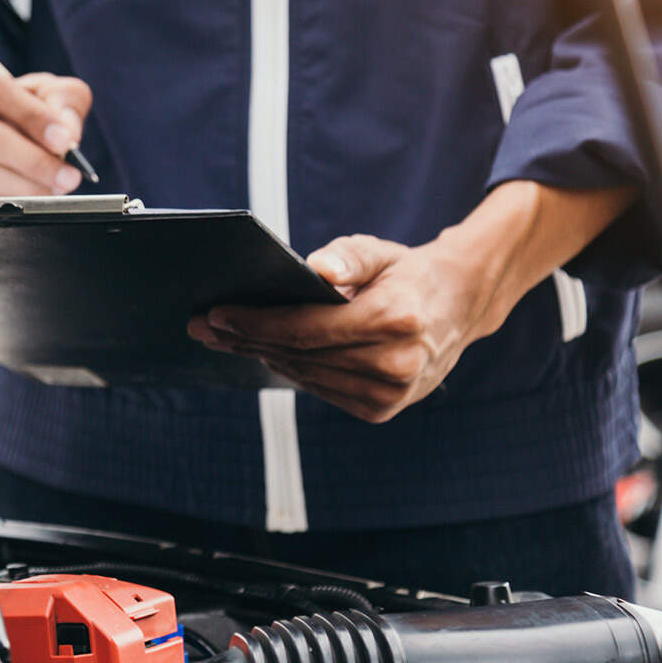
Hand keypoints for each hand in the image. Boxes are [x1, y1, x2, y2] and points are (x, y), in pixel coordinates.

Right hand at [0, 54, 92, 196]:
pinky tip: (27, 200)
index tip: (64, 139)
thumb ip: (61, 98)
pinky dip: (4, 205)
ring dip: (24, 187)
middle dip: (33, 160)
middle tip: (67, 175)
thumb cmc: (7, 109)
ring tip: (54, 188)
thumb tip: (66, 130)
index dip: (32, 115)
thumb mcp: (37, 89)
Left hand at [187, 234, 501, 422]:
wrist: (458, 308)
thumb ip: (349, 256)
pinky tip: (264, 352)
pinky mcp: (381, 410)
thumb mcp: (381, 252)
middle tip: (203, 326)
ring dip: (261, 355)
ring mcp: (389, 395)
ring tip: (224, 337)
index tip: (216, 314)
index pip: (308, 329)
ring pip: (305, 375)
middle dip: (246, 339)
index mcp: (394, 321)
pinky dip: (291, 369)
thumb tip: (318, 269)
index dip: (257, 323)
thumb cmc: (407, 274)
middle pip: (300, 355)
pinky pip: (320, 388)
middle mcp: (394, 365)